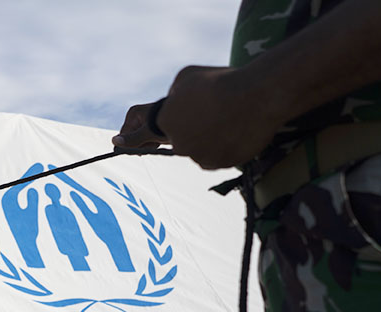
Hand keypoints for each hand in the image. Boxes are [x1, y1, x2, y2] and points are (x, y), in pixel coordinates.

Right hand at [112, 100, 170, 151]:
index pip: (123, 136)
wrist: (187, 119)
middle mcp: (137, 116)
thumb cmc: (167, 123)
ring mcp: (145, 122)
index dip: (131, 145)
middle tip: (154, 141)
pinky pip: (147, 141)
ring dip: (149, 145)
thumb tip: (114, 142)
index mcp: (133, 114)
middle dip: (142, 144)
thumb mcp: (148, 133)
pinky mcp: (152, 128)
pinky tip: (161, 140)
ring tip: (159, 140)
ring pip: (140, 142)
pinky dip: (154, 144)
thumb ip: (131, 139)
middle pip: (132, 139)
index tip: (142, 148)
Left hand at [115, 65, 282, 169]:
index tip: (122, 142)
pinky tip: (236, 128)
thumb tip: (173, 102)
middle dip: (192, 128)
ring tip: (229, 116)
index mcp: (166, 120)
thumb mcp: (188, 77)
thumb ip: (174, 94)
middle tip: (210, 113)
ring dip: (210, 135)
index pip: (148, 131)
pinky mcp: (219, 164)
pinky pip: (217, 155)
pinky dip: (224, 144)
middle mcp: (178, 143)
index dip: (137, 136)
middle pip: (182, 138)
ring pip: (200, 147)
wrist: (258, 96)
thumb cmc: (221, 81)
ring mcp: (198, 156)